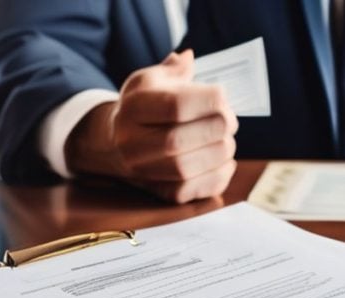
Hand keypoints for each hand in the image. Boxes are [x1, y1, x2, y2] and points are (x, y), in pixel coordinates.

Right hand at [65, 50, 238, 203]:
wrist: (115, 142)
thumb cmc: (145, 106)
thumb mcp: (153, 80)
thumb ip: (175, 69)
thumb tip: (189, 58)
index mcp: (134, 106)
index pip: (176, 105)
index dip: (209, 101)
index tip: (223, 97)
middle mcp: (131, 141)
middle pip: (181, 140)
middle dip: (217, 129)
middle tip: (229, 121)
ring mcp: (142, 170)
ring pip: (187, 168)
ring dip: (220, 153)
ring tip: (226, 141)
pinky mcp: (157, 192)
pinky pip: (190, 192)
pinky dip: (217, 177)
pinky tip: (224, 163)